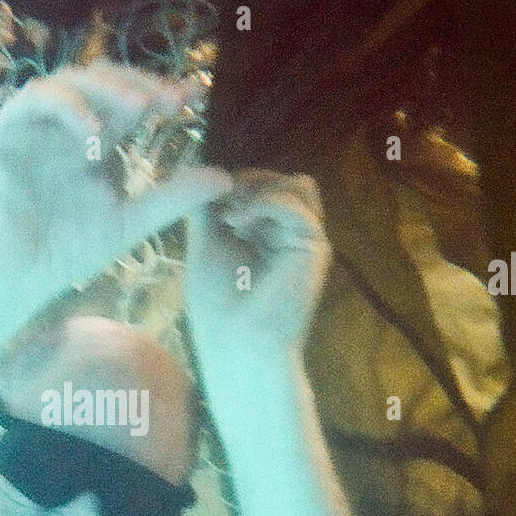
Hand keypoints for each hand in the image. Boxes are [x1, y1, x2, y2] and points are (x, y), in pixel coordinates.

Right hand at [0, 60, 232, 346]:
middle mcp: (66, 127)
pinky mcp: (4, 132)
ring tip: (140, 108)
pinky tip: (94, 128)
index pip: (131, 105)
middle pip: (104, 82)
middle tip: (170, 99)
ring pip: (71, 81)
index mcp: (95, 142)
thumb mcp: (130, 222)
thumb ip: (172, 198)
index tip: (195, 95)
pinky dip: (67, 106)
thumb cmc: (66, 253)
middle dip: (140, 84)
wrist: (15, 279)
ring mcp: (34, 127)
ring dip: (108, 88)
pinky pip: (34, 100)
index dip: (162, 93)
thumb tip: (226, 178)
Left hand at [184, 169, 332, 359]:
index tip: (207, 197)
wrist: (237, 344)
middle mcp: (289, 235)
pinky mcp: (313, 246)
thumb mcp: (205, 246)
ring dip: (259, 189)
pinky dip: (264, 203)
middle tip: (218, 204)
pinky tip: (238, 223)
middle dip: (247, 181)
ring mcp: (304, 240)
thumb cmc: (217, 308)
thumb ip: (207, 210)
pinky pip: (295, 203)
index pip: (262, 186)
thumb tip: (202, 171)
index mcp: (266, 235)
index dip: (235, 182)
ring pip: (297, 185)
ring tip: (230, 214)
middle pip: (282, 180)